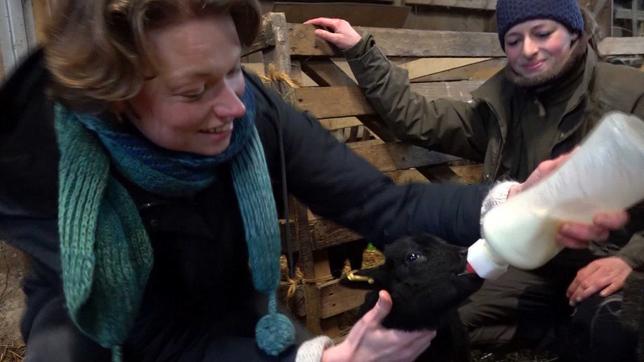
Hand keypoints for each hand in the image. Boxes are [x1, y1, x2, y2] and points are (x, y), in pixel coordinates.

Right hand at [304, 17, 361, 49]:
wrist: (359, 47)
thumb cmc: (349, 43)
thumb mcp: (336, 39)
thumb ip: (326, 35)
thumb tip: (316, 31)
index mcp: (337, 23)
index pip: (322, 20)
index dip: (313, 21)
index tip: (306, 23)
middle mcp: (339, 22)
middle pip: (325, 21)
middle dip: (316, 24)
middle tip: (309, 28)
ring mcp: (341, 25)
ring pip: (328, 25)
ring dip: (321, 27)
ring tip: (314, 31)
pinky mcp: (342, 29)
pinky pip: (332, 28)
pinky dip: (326, 30)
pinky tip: (324, 34)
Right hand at [322, 290, 435, 361]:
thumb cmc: (359, 343)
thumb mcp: (368, 322)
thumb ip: (381, 308)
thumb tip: (386, 293)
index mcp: (400, 340)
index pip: (425, 329)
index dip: (427, 319)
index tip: (425, 308)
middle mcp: (407, 351)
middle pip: (428, 337)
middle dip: (427, 325)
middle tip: (420, 313)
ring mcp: (406, 359)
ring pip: (425, 346)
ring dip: (423, 335)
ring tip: (417, 323)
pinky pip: (418, 353)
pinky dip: (418, 344)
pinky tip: (409, 336)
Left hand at [508, 153, 628, 248]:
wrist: (519, 199)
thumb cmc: (538, 184)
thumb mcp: (547, 171)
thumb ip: (561, 164)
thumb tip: (577, 152)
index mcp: (591, 197)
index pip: (615, 209)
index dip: (615, 216)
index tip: (599, 216)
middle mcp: (591, 213)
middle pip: (609, 228)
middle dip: (599, 229)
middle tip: (587, 223)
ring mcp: (581, 227)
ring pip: (594, 237)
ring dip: (581, 235)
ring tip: (562, 228)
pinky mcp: (569, 237)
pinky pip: (577, 245)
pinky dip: (570, 242)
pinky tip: (557, 236)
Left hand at [566, 257, 631, 305]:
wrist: (627, 261)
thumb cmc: (609, 264)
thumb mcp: (596, 264)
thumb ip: (587, 272)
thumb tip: (576, 282)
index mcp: (594, 266)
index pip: (580, 277)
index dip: (573, 286)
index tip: (568, 295)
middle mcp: (600, 271)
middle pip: (585, 282)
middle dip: (576, 292)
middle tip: (571, 302)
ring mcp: (610, 276)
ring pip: (596, 285)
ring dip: (586, 292)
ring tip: (579, 300)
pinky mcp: (620, 281)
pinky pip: (613, 286)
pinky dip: (607, 290)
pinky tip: (601, 295)